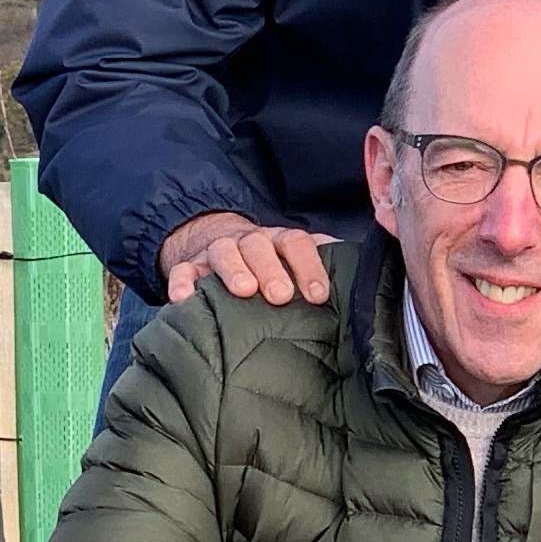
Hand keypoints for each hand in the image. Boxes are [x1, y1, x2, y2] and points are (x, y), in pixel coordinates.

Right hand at [158, 211, 334, 308]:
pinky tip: (184, 300)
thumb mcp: (294, 263)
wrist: (215, 245)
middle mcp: (248, 242)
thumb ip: (324, 265)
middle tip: (280, 295)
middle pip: (258, 245)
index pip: (296, 242)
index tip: (318, 295)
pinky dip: (181, 283)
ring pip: (223, 252)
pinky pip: (180, 272)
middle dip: (270, 268)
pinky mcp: (187, 267)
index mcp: (277, 241)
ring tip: (244, 291)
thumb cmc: (266, 266)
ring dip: (233, 269)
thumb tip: (359, 278)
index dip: (309, 266)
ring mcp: (215, 253)